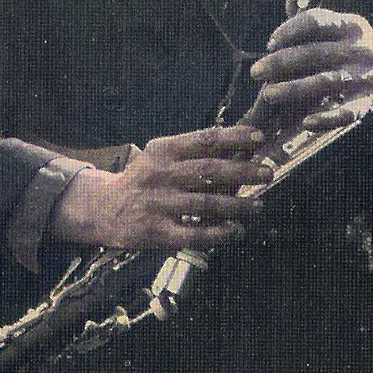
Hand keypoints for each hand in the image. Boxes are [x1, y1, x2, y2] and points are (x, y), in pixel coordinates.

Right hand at [49, 125, 271, 250]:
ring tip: (257, 205)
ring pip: (207, 204)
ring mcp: (158, 204)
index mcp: (163, 150)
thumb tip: (240, 146)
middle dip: (244, 171)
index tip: (259, 138)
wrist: (105, 207)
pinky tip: (236, 231)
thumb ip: (193, 152)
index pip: (204, 139)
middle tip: (267, 173)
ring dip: (237, 205)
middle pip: (210, 170)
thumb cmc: (144, 179)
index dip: (235, 137)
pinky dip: (219, 234)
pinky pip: (194, 235)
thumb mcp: (161, 156)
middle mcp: (161, 174)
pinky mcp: (157, 231)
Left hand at [248, 7, 372, 133]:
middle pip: (314, 52)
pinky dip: (326, 117)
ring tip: (268, 94)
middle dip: (280, 62)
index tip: (269, 43)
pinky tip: (305, 122)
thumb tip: (288, 1)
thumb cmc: (363, 54)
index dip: (289, 30)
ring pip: (325, 82)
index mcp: (352, 26)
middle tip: (255, 72)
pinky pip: (347, 111)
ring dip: (293, 89)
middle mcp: (361, 48)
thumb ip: (318, 22)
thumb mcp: (348, 33)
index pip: (316, 20)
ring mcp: (368, 76)